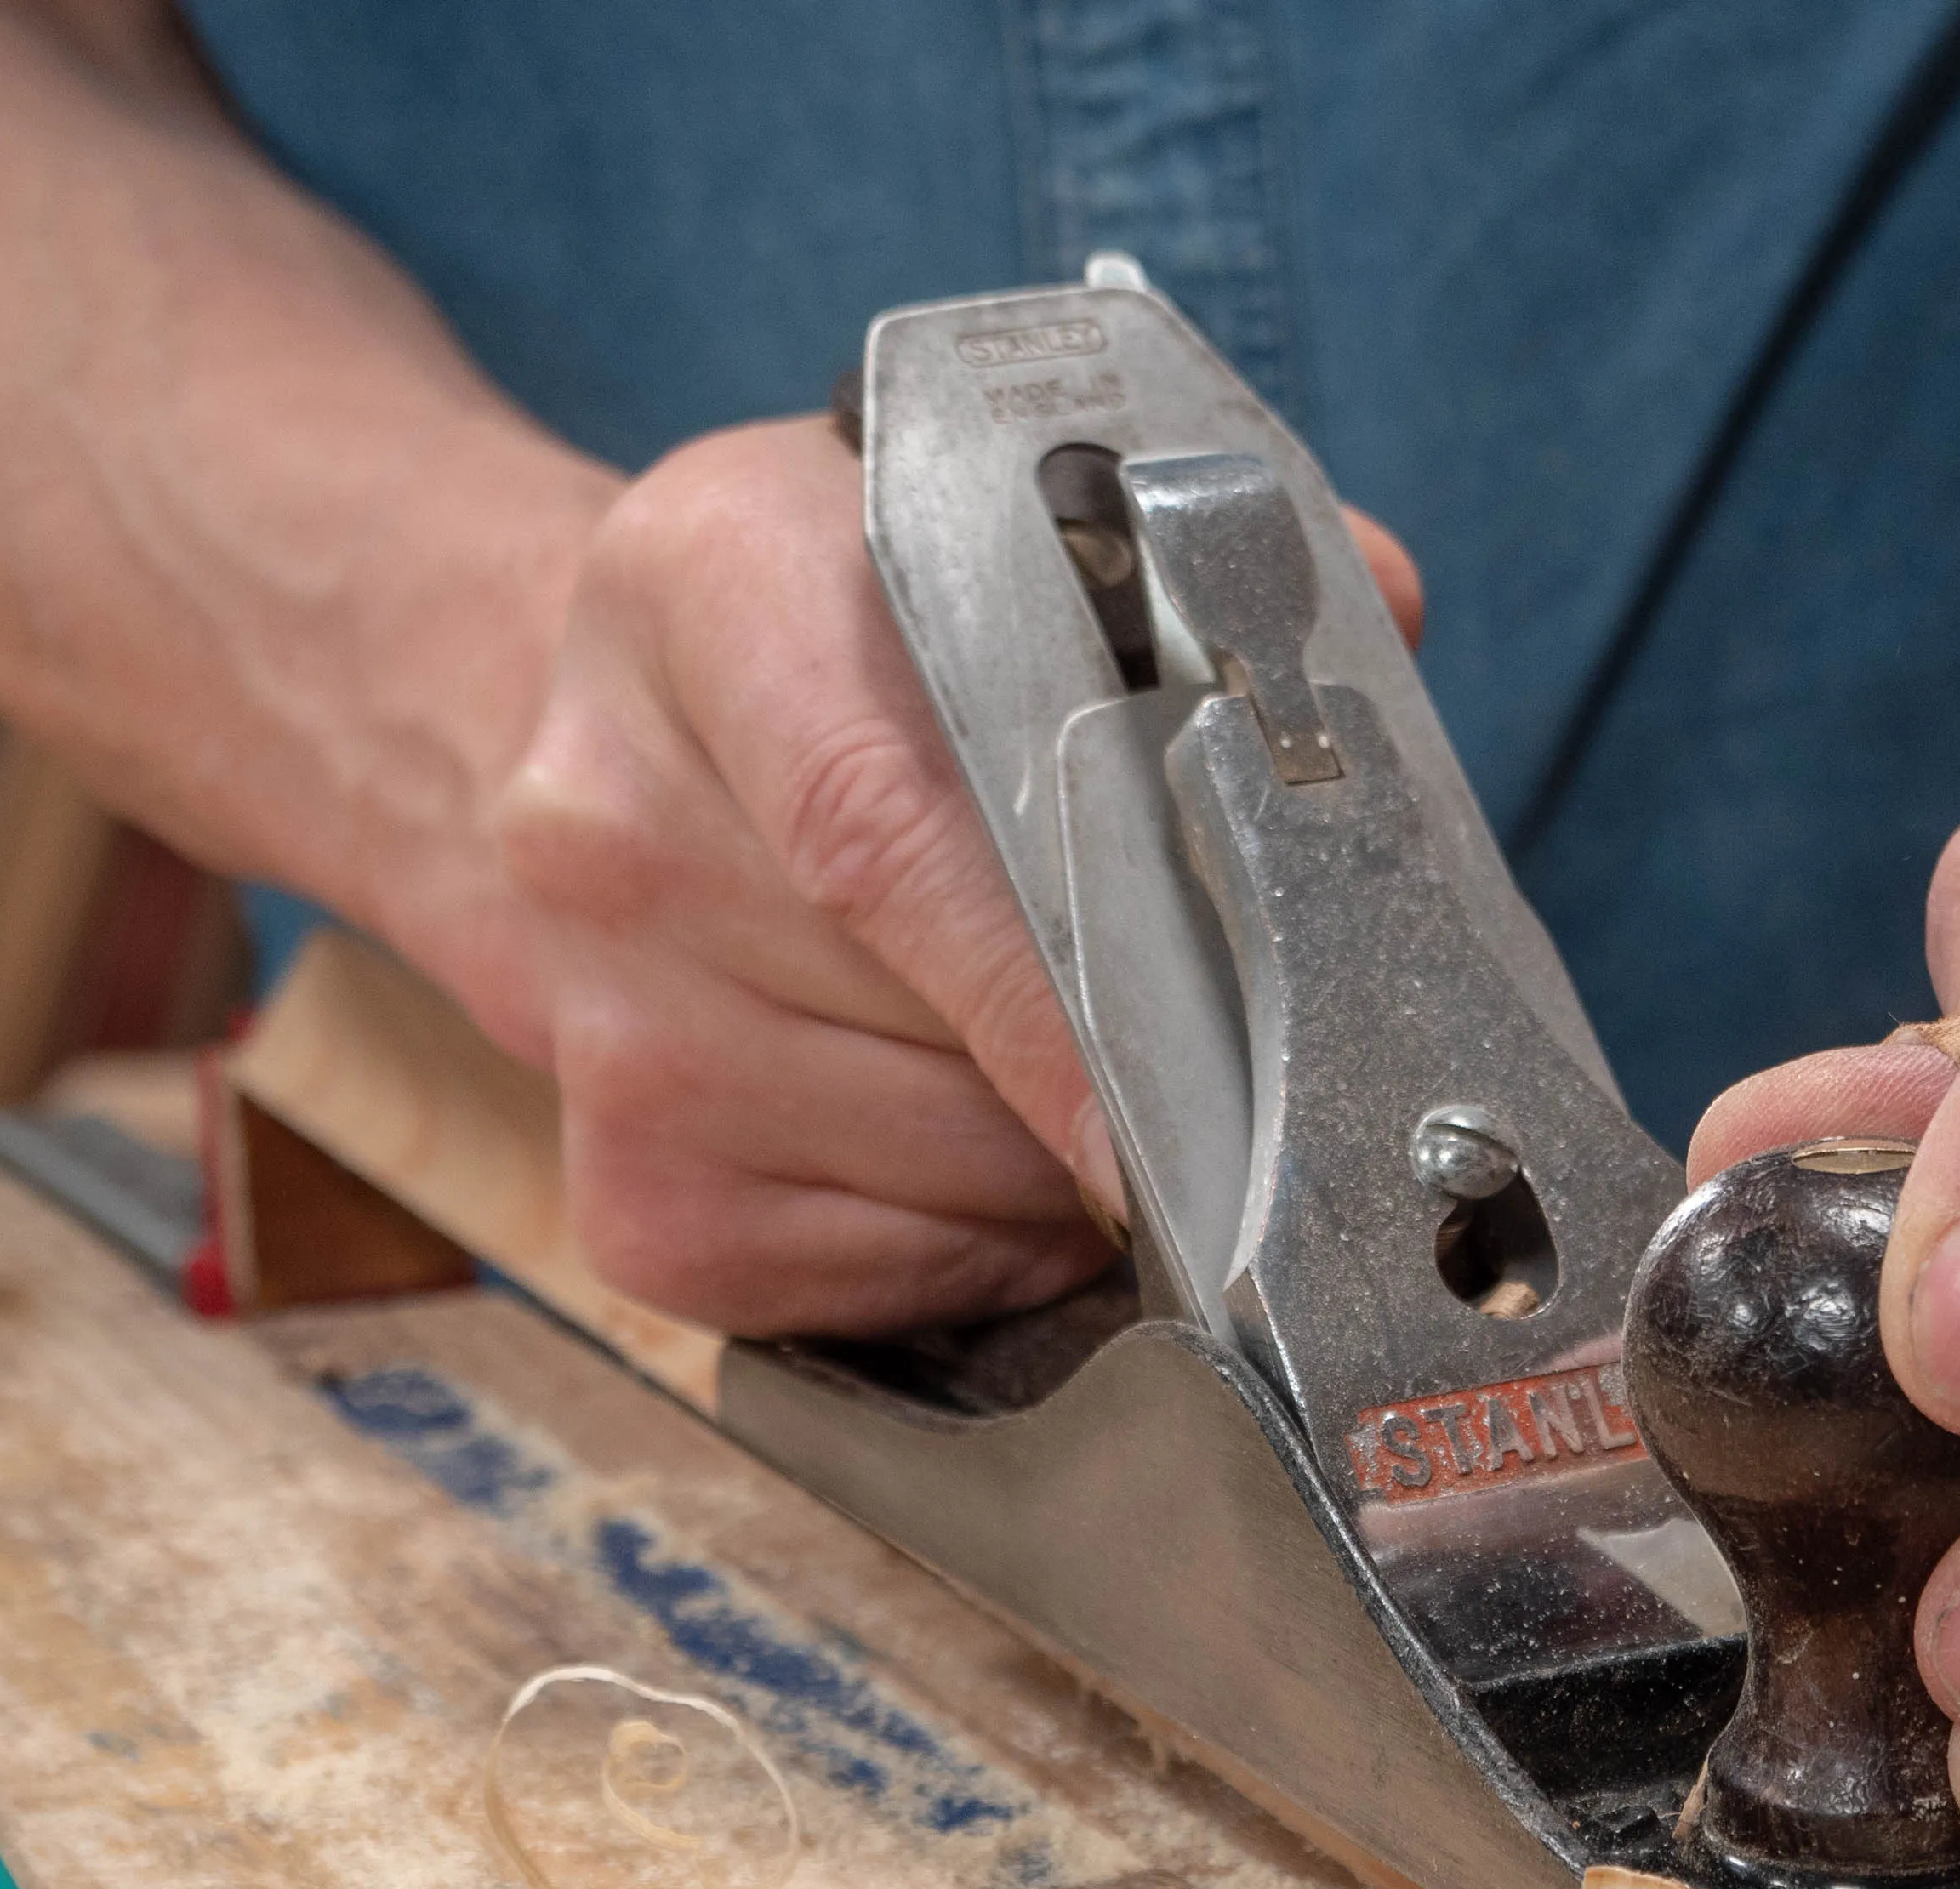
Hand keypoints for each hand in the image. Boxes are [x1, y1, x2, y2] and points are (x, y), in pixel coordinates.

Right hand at [441, 416, 1420, 1335]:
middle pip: (932, 1033)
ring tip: (1103, 1081)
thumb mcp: (982, 536)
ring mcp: (597, 1027)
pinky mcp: (627, 1200)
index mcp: (711, 599)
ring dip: (1063, 1167)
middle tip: (1233, 1055)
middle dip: (1124, 1078)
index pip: (881, 831)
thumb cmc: (850, 641)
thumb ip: (1191, 582)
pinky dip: (983, 1245)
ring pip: (926, 1174)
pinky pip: (872, 1281)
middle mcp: (612, 821)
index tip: (1184, 1102)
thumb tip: (1374, 618)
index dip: (1046, 993)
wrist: (585, 722)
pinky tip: (994, 1153)